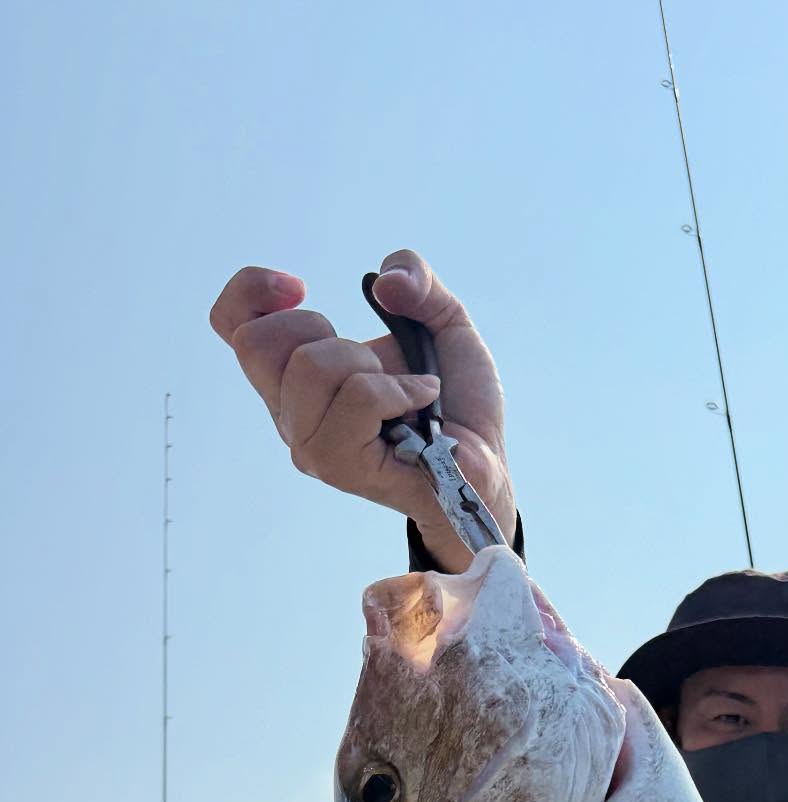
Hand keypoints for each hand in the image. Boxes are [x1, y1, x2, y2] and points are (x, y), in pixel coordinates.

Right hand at [209, 249, 516, 571]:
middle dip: (326, 332)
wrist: (486, 465)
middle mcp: (291, 415)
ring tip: (402, 391)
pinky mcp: (340, 465)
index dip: (250, 292)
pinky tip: (421, 402)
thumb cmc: (458, 405)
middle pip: (259, 343)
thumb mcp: (445, 320)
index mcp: (295, 379)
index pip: (231, 327)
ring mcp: (311, 445)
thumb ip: (417, 280)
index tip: (298, 287)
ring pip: (310, 367)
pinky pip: (357, 397)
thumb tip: (384, 282)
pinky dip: (401, 389)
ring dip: (369, 366)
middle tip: (372, 363)